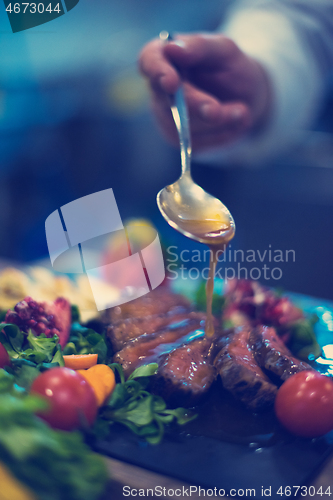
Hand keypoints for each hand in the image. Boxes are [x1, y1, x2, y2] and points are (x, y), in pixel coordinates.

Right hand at [139, 33, 270, 151]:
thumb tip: (172, 48)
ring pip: (184, 126)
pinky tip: (236, 122)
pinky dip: (221, 134)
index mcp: (165, 57)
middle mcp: (158, 89)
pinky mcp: (178, 139)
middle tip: (217, 110)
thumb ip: (200, 47)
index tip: (171, 82)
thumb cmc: (230, 67)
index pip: (149, 61)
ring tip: (242, 111)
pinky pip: (196, 143)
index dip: (157, 71)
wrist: (245, 96)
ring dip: (218, 121)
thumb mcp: (224, 50)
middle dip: (196, 105)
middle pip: (168, 101)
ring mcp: (166, 117)